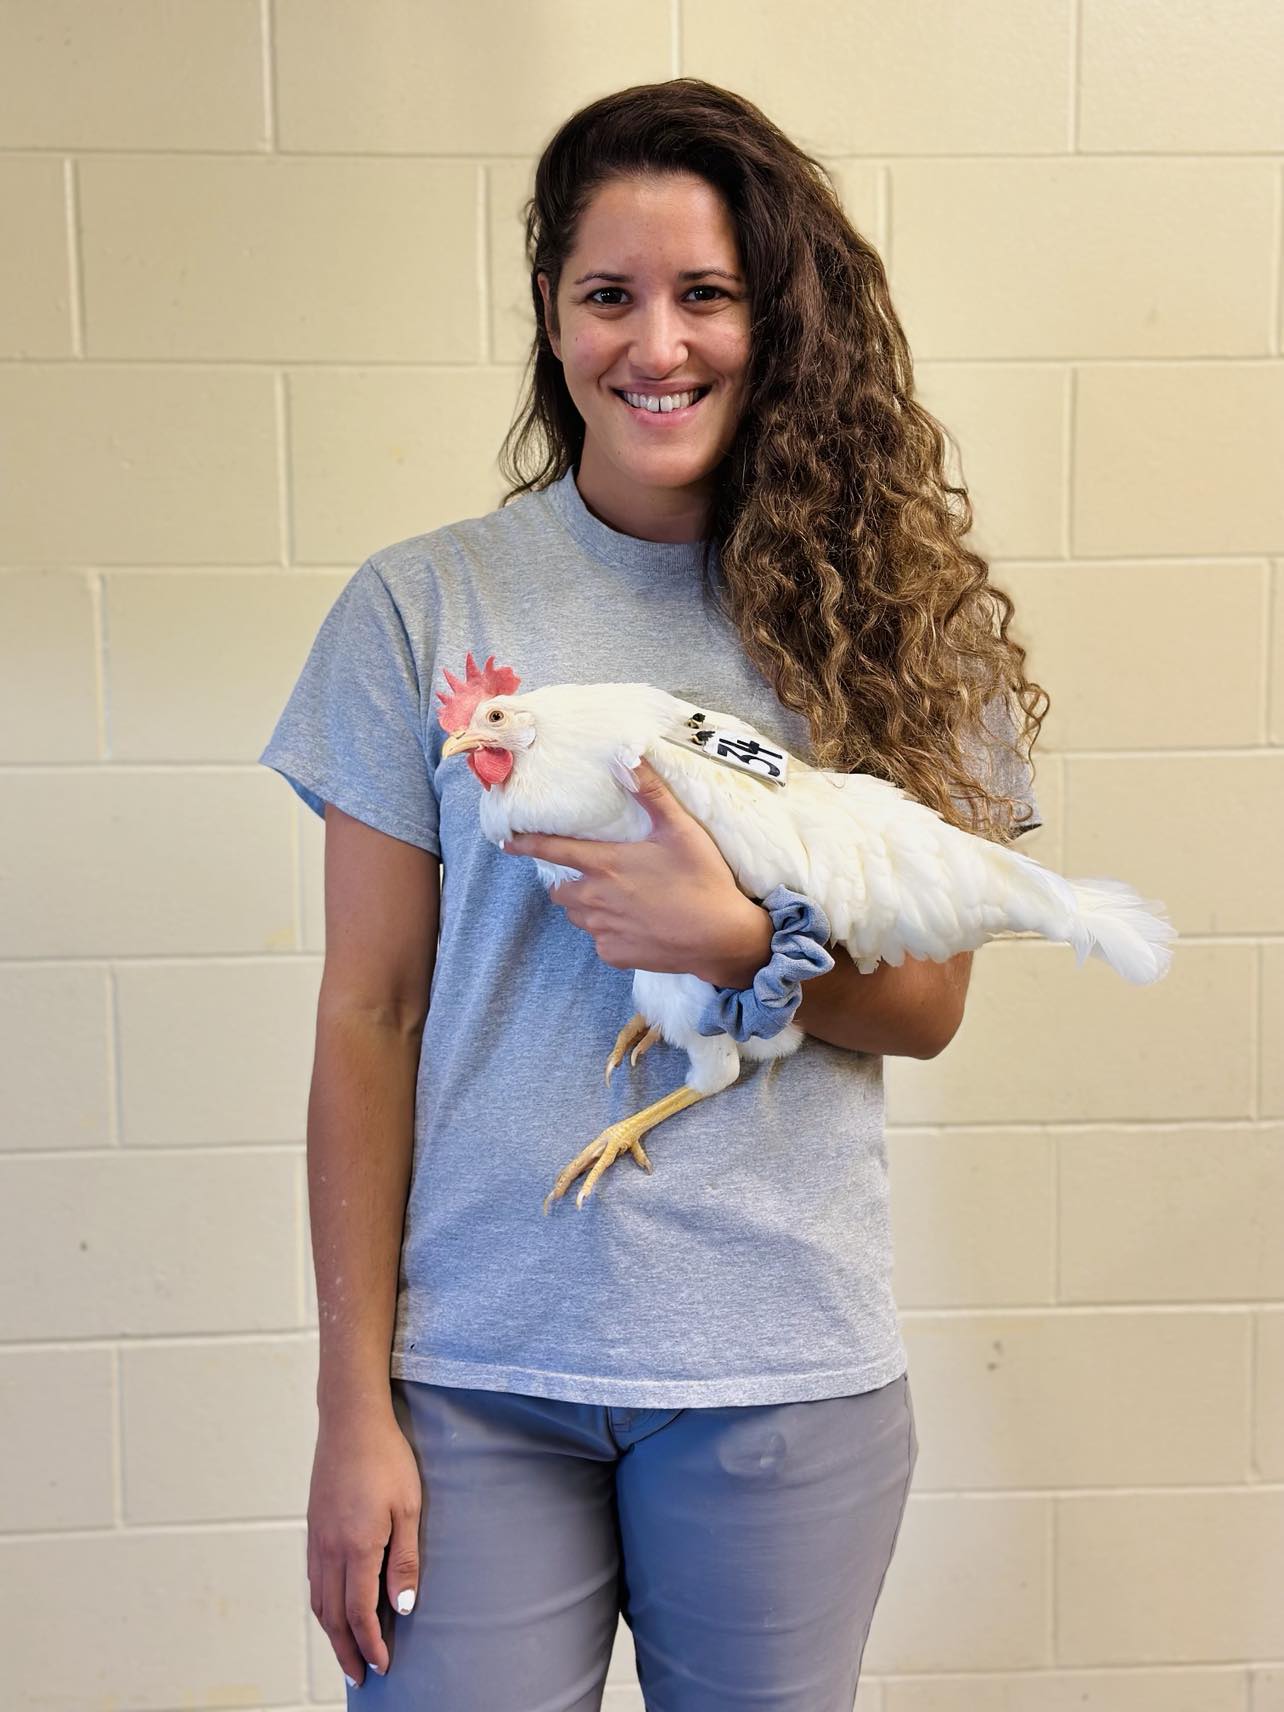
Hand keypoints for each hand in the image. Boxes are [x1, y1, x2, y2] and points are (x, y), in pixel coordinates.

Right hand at [307, 1404, 421, 1688]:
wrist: (351, 1421)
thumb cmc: (387, 1459)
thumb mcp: (409, 1508)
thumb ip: (405, 1561)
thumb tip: (403, 1609)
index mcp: (357, 1548)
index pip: (359, 1614)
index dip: (371, 1644)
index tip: (383, 1666)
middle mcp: (330, 1550)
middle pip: (333, 1616)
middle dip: (346, 1650)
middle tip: (359, 1676)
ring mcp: (317, 1538)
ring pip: (318, 1601)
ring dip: (331, 1632)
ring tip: (346, 1650)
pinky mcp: (313, 1526)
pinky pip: (313, 1579)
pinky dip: (321, 1604)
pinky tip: (332, 1607)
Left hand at [499, 755, 764, 978]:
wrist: (721, 937)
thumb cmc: (702, 879)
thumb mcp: (680, 829)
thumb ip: (650, 793)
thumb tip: (625, 756)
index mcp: (605, 865)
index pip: (551, 851)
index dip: (525, 845)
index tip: (507, 842)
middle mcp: (595, 900)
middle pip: (560, 891)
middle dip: (568, 882)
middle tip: (595, 876)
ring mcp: (603, 931)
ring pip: (578, 917)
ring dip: (587, 907)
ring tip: (618, 900)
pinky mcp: (614, 955)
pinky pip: (600, 941)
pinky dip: (610, 932)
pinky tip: (637, 925)